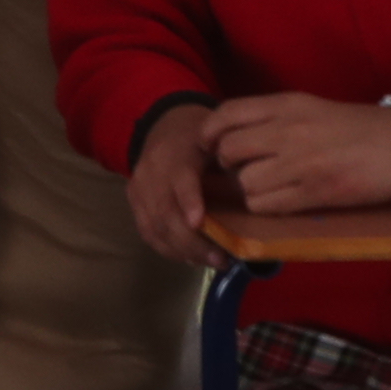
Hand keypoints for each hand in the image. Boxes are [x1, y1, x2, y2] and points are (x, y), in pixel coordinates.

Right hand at [126, 106, 224, 266]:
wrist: (165, 127)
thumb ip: (232, 166)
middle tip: (222, 260)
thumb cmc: (201, 139)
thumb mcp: (219, 143)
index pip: (180, 179)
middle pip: (166, 212)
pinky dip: (170, 249)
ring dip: (184, 251)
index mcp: (178, 153)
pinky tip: (192, 257)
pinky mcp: (134, 201)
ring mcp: (139, 187)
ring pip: (155, 227)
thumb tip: (256, 198)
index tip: (198, 222)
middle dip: (193, 242)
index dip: (188, 200)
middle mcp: (152, 171)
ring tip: (213, 262)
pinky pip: (148, 232)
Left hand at [206, 91, 390, 216]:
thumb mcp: (310, 107)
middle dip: (227, 164)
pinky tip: (280, 200)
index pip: (228, 114)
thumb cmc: (357, 127)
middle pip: (228, 150)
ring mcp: (299, 163)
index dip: (209, 132)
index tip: (209, 144)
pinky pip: (265, 205)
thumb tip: (233, 132)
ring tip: (266, 185)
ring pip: (245, 182)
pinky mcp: (312, 193)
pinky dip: (264, 206)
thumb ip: (273, 116)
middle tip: (241, 168)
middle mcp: (288, 131)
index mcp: (287, 105)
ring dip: (248, 189)